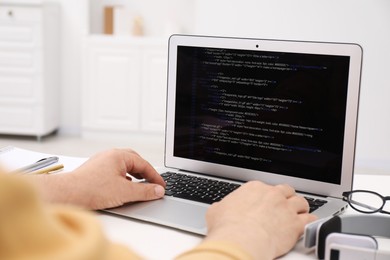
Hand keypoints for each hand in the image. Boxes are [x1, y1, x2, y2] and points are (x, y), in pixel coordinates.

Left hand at [34, 149, 165, 209]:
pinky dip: (123, 178)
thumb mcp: (125, 192)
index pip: (144, 164)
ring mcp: (101, 161)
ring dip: (134, 175)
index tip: (161, 186)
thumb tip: (158, 191)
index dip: (155, 176)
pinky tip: (122, 187)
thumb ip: (145, 191)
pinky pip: (114, 171)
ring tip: (140, 185)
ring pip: (123, 166)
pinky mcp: (94, 170)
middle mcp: (110, 155)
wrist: (67, 194)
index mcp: (119, 155)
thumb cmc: (91, 189)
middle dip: (145, 172)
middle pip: (134, 161)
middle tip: (152, 183)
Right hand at [204, 181, 316, 259]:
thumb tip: (219, 209)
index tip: (265, 202)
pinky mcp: (295, 224)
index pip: (265, 187)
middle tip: (284, 205)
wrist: (240, 240)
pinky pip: (310, 219)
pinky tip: (307, 225)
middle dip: (286, 197)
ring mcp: (285, 208)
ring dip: (300, 207)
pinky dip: (309, 222)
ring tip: (299, 213)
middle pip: (286, 191)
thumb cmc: (228, 227)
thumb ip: (222, 207)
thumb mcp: (216, 211)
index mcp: (254, 189)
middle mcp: (272, 195)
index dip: (267, 196)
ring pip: (300, 202)